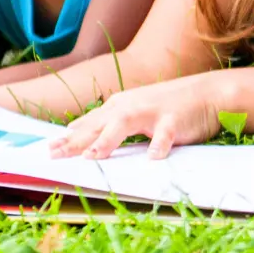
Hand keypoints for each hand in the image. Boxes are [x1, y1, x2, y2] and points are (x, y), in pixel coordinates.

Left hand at [46, 77, 222, 160]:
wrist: (206, 93)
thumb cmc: (168, 107)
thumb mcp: (134, 111)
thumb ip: (108, 122)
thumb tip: (75, 134)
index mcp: (118, 106)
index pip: (87, 124)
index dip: (67, 138)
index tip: (47, 151)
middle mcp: (130, 106)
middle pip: (97, 125)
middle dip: (74, 141)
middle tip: (54, 155)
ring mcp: (151, 111)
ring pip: (124, 125)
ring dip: (106, 141)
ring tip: (91, 156)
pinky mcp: (173, 120)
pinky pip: (164, 135)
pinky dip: (159, 146)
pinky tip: (154, 159)